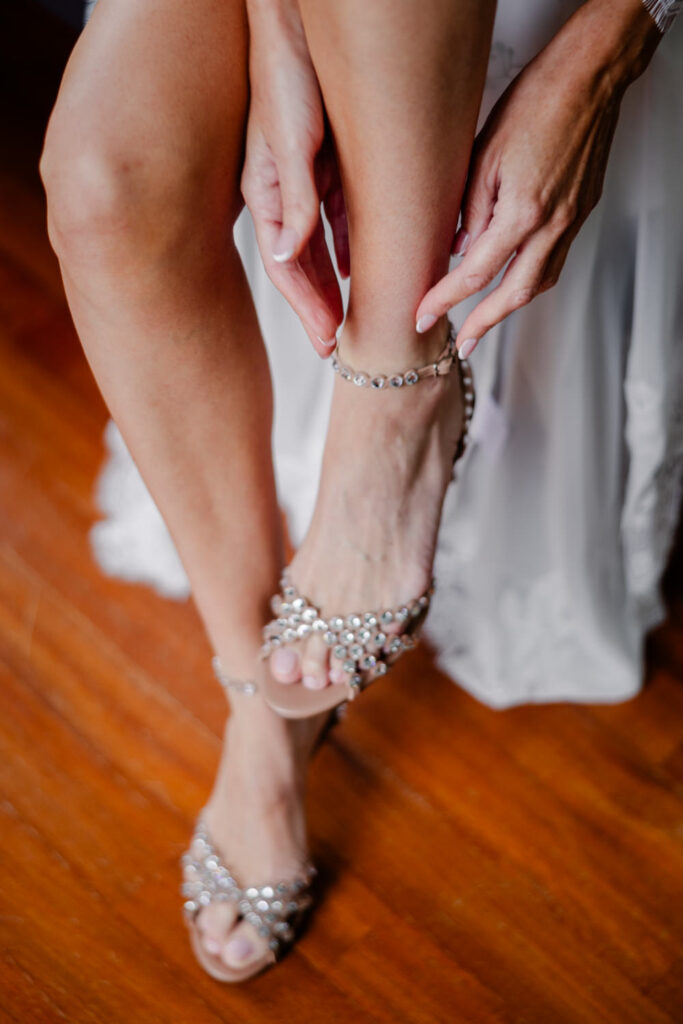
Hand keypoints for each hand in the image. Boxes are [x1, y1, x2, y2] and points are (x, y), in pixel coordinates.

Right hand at [241, 0, 348, 356]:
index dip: (306, 307)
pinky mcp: (325, 166)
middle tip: (337, 344)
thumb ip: (293, 200)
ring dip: (334, 283)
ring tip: (348, 318)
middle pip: (301, 266)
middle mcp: (284, 195)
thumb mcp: (290, 142)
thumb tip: (289, 255)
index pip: (285, 267)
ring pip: (320, 248)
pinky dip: (349, 248)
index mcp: (268, 194)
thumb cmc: (287, 75)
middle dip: (319, 307)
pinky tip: (361, 267)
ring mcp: (304, 182)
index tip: (327, 340)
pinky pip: (338, 219)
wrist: (297, 28)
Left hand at [415, 0, 659, 357]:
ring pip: (540, 282)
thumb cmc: (536, 102)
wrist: (589, 78)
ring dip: (510, 306)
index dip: (445, 300)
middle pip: (514, 294)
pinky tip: (513, 280)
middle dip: (484, 324)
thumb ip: (470, 209)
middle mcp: (551, 225)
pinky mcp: (581, 212)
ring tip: (485, 320)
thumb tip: (458, 248)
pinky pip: (554, 260)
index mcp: (522, 212)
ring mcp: (572, 221)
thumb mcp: (484, 155)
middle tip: (462, 344)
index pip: (474, 272)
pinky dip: (530, 279)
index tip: (422, 318)